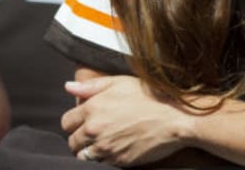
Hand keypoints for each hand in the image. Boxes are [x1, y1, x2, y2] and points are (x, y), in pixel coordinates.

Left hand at [62, 76, 189, 166]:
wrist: (177, 118)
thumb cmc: (153, 96)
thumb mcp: (122, 82)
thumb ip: (92, 85)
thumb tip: (68, 86)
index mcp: (93, 108)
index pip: (66, 121)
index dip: (76, 121)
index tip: (86, 120)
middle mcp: (95, 129)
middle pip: (72, 141)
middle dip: (81, 137)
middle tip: (97, 132)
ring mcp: (105, 147)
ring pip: (83, 155)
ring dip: (90, 150)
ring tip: (105, 142)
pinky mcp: (117, 160)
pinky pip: (100, 163)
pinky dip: (105, 158)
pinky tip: (117, 147)